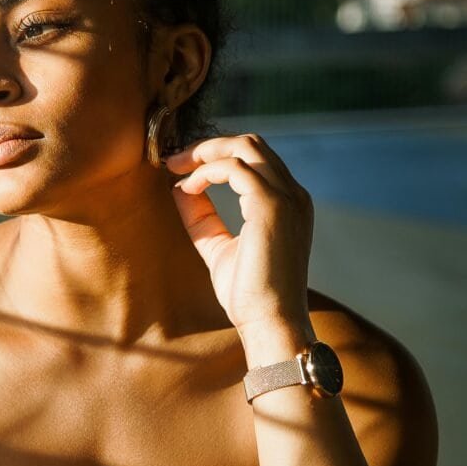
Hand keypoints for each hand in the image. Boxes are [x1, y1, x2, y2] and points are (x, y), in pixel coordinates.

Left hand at [164, 133, 314, 337]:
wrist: (270, 322)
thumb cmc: (249, 295)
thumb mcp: (219, 248)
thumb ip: (203, 218)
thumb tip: (178, 188)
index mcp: (288, 204)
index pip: (255, 159)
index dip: (215, 156)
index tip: (181, 168)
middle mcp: (293, 195)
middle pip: (251, 143)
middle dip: (208, 145)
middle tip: (173, 159)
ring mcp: (286, 198)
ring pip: (244, 146)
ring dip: (204, 152)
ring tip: (174, 167)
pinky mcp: (271, 206)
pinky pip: (234, 167)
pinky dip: (206, 172)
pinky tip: (187, 188)